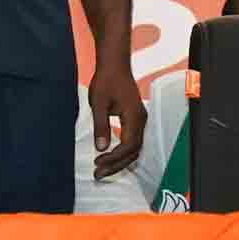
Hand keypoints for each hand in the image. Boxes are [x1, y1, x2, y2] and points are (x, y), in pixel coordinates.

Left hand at [89, 61, 147, 177]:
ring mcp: (140, 120)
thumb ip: (100, 126)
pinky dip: (122, 152)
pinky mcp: (135, 119)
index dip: (114, 157)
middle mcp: (141, 120)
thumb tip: (100, 148)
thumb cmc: (106, 80)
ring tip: (102, 169)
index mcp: (134, 116)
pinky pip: (133, 141)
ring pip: (134, 148)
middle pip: (134, 151)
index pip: (128, 145)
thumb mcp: (98, 104)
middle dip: (116, 165)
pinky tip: (109, 156)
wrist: (115, 64)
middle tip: (98, 174)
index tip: (97, 161)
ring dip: (119, 160)